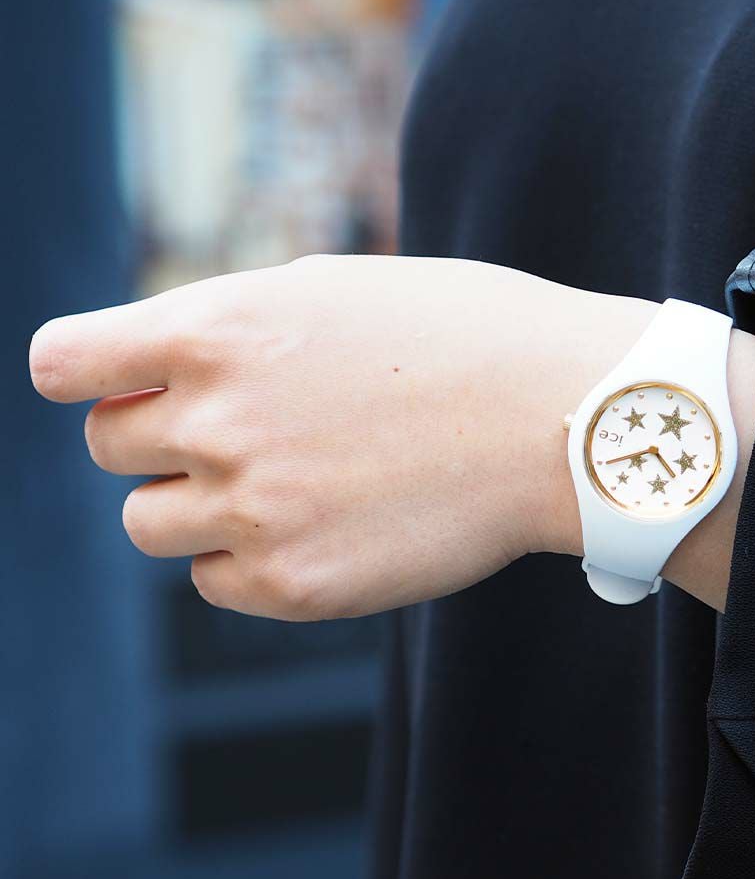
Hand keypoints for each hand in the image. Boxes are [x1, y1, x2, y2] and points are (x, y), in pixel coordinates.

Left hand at [28, 254, 657, 619]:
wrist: (563, 418)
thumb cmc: (463, 337)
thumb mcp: (334, 293)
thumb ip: (228, 328)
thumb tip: (157, 370)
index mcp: (219, 330)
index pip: (66, 364)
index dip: (90, 373)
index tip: (120, 383)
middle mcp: (219, 421)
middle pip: (109, 449)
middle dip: (162, 436)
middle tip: (248, 428)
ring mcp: (254, 510)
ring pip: (151, 523)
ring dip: (200, 502)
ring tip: (289, 480)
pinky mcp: (295, 585)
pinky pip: (215, 580)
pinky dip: (250, 557)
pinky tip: (325, 523)